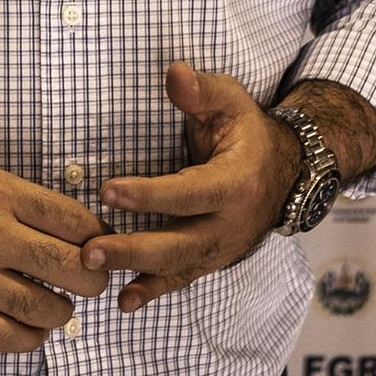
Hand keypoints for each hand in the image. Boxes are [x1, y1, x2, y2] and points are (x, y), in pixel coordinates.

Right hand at [0, 166, 109, 353]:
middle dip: (93, 279)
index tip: (100, 247)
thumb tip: (91, 238)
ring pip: (45, 308)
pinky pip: (10, 338)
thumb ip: (31, 206)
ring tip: (56, 303)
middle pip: (68, 267)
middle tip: (90, 280)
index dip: (99, 237)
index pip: (72, 220)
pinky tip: (30, 323)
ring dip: (63, 311)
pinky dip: (32, 335)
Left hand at [81, 63, 299, 313]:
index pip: (189, 193)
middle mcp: (230, 223)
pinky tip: (124, 301)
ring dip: (135, 271)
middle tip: (90, 250)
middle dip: (133, 249)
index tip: (108, 190)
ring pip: (178, 266)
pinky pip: (182, 278)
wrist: (285, 170)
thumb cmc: (247, 130)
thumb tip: (175, 73)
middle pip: (180, 243)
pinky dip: (154, 291)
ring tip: (93, 269)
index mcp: (235, 182)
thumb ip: (201, 90)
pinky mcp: (211, 258)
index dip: (149, 195)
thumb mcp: (231, 100)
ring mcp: (221, 247)